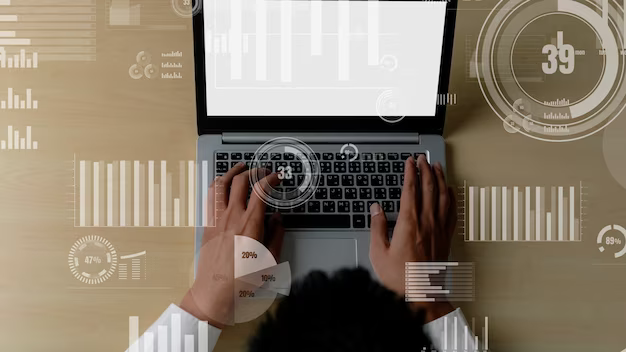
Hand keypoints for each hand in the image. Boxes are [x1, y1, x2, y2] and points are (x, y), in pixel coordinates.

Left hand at [180, 163, 284, 327]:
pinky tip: (221, 184)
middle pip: (241, 180)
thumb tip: (277, 218)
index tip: (277, 177)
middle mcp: (232, 216)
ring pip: (221, 184)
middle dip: (255, 171)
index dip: (271, 178)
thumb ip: (277, 234)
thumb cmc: (242, 280)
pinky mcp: (207, 224)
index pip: (262, 189)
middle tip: (263, 172)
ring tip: (240, 167)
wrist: (215, 292)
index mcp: (250, 223)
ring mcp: (217, 219)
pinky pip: (210, 197)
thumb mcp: (270, 260)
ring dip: (232, 172)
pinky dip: (217, 184)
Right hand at [368, 155, 456, 321]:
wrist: (421, 293)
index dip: (410, 173)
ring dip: (439, 178)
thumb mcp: (378, 252)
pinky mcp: (446, 237)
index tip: (409, 161)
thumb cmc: (399, 276)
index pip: (410, 190)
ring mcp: (439, 229)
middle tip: (422, 158)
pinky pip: (452, 211)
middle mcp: (426, 222)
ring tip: (436, 166)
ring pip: (442, 196)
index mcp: (409, 223)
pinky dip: (451, 196)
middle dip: (425, 169)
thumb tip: (376, 208)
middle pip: (428, 188)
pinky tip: (449, 190)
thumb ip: (377, 227)